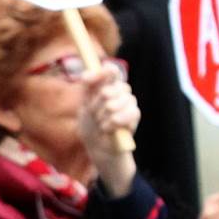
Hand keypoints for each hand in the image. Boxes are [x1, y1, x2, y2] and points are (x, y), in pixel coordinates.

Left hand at [79, 63, 140, 197]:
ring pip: (120, 100)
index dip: (102, 73)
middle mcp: (120, 91)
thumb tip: (87, 73)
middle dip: (97, 104)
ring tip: (100, 124)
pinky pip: (130, 112)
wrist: (98, 148)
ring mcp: (129, 102)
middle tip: (93, 115)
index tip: (85, 80)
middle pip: (110, 88)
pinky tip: (108, 128)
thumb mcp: (84, 106)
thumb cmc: (90, 126)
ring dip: (105, 115)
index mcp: (107, 85)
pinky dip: (115, 122)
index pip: (111, 71)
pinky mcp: (135, 115)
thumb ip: (87, 88)